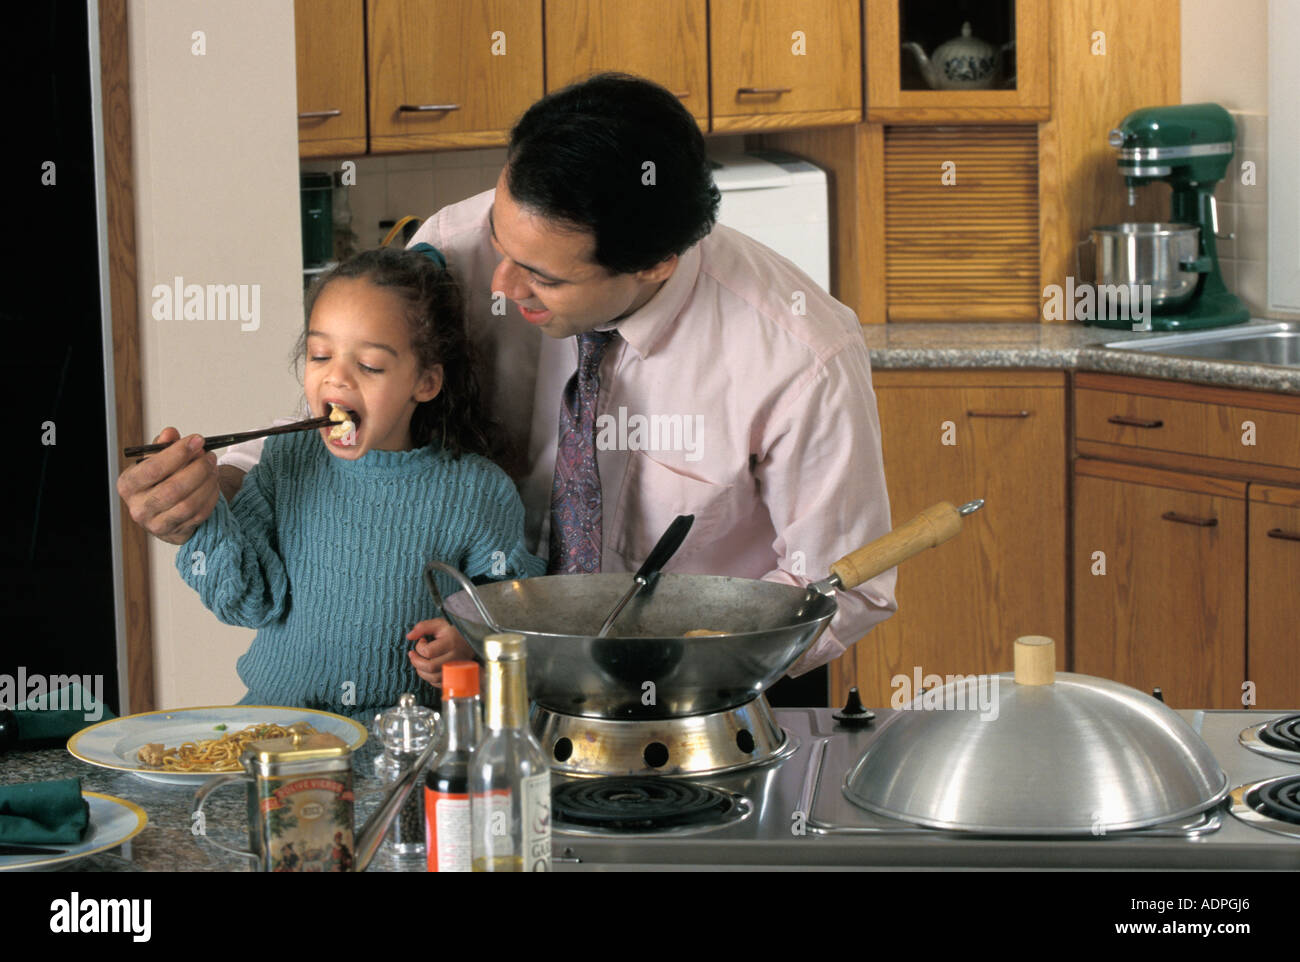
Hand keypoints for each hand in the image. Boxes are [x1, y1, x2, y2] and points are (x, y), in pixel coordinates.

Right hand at [116, 428, 220, 544]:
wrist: (164, 510)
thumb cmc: (159, 481)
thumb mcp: (156, 460)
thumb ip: (163, 446)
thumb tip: (170, 433)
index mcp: (128, 485)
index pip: (153, 468)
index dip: (178, 453)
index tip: (197, 440)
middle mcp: (138, 507)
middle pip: (173, 488)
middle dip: (198, 468)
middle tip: (209, 455)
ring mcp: (156, 523)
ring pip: (189, 503)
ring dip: (207, 483)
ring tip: (213, 468)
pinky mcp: (175, 533)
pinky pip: (199, 514)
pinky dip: (211, 497)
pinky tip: (213, 484)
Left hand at [407, 618, 475, 687]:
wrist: (471, 641)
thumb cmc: (454, 632)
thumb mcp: (439, 624)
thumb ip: (423, 627)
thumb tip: (409, 636)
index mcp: (451, 642)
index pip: (428, 651)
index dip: (419, 647)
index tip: (422, 641)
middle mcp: (455, 657)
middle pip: (430, 667)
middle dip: (416, 661)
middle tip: (413, 654)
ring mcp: (456, 668)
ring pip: (433, 678)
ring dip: (421, 671)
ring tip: (420, 662)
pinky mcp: (456, 676)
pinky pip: (439, 683)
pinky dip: (430, 678)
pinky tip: (429, 669)